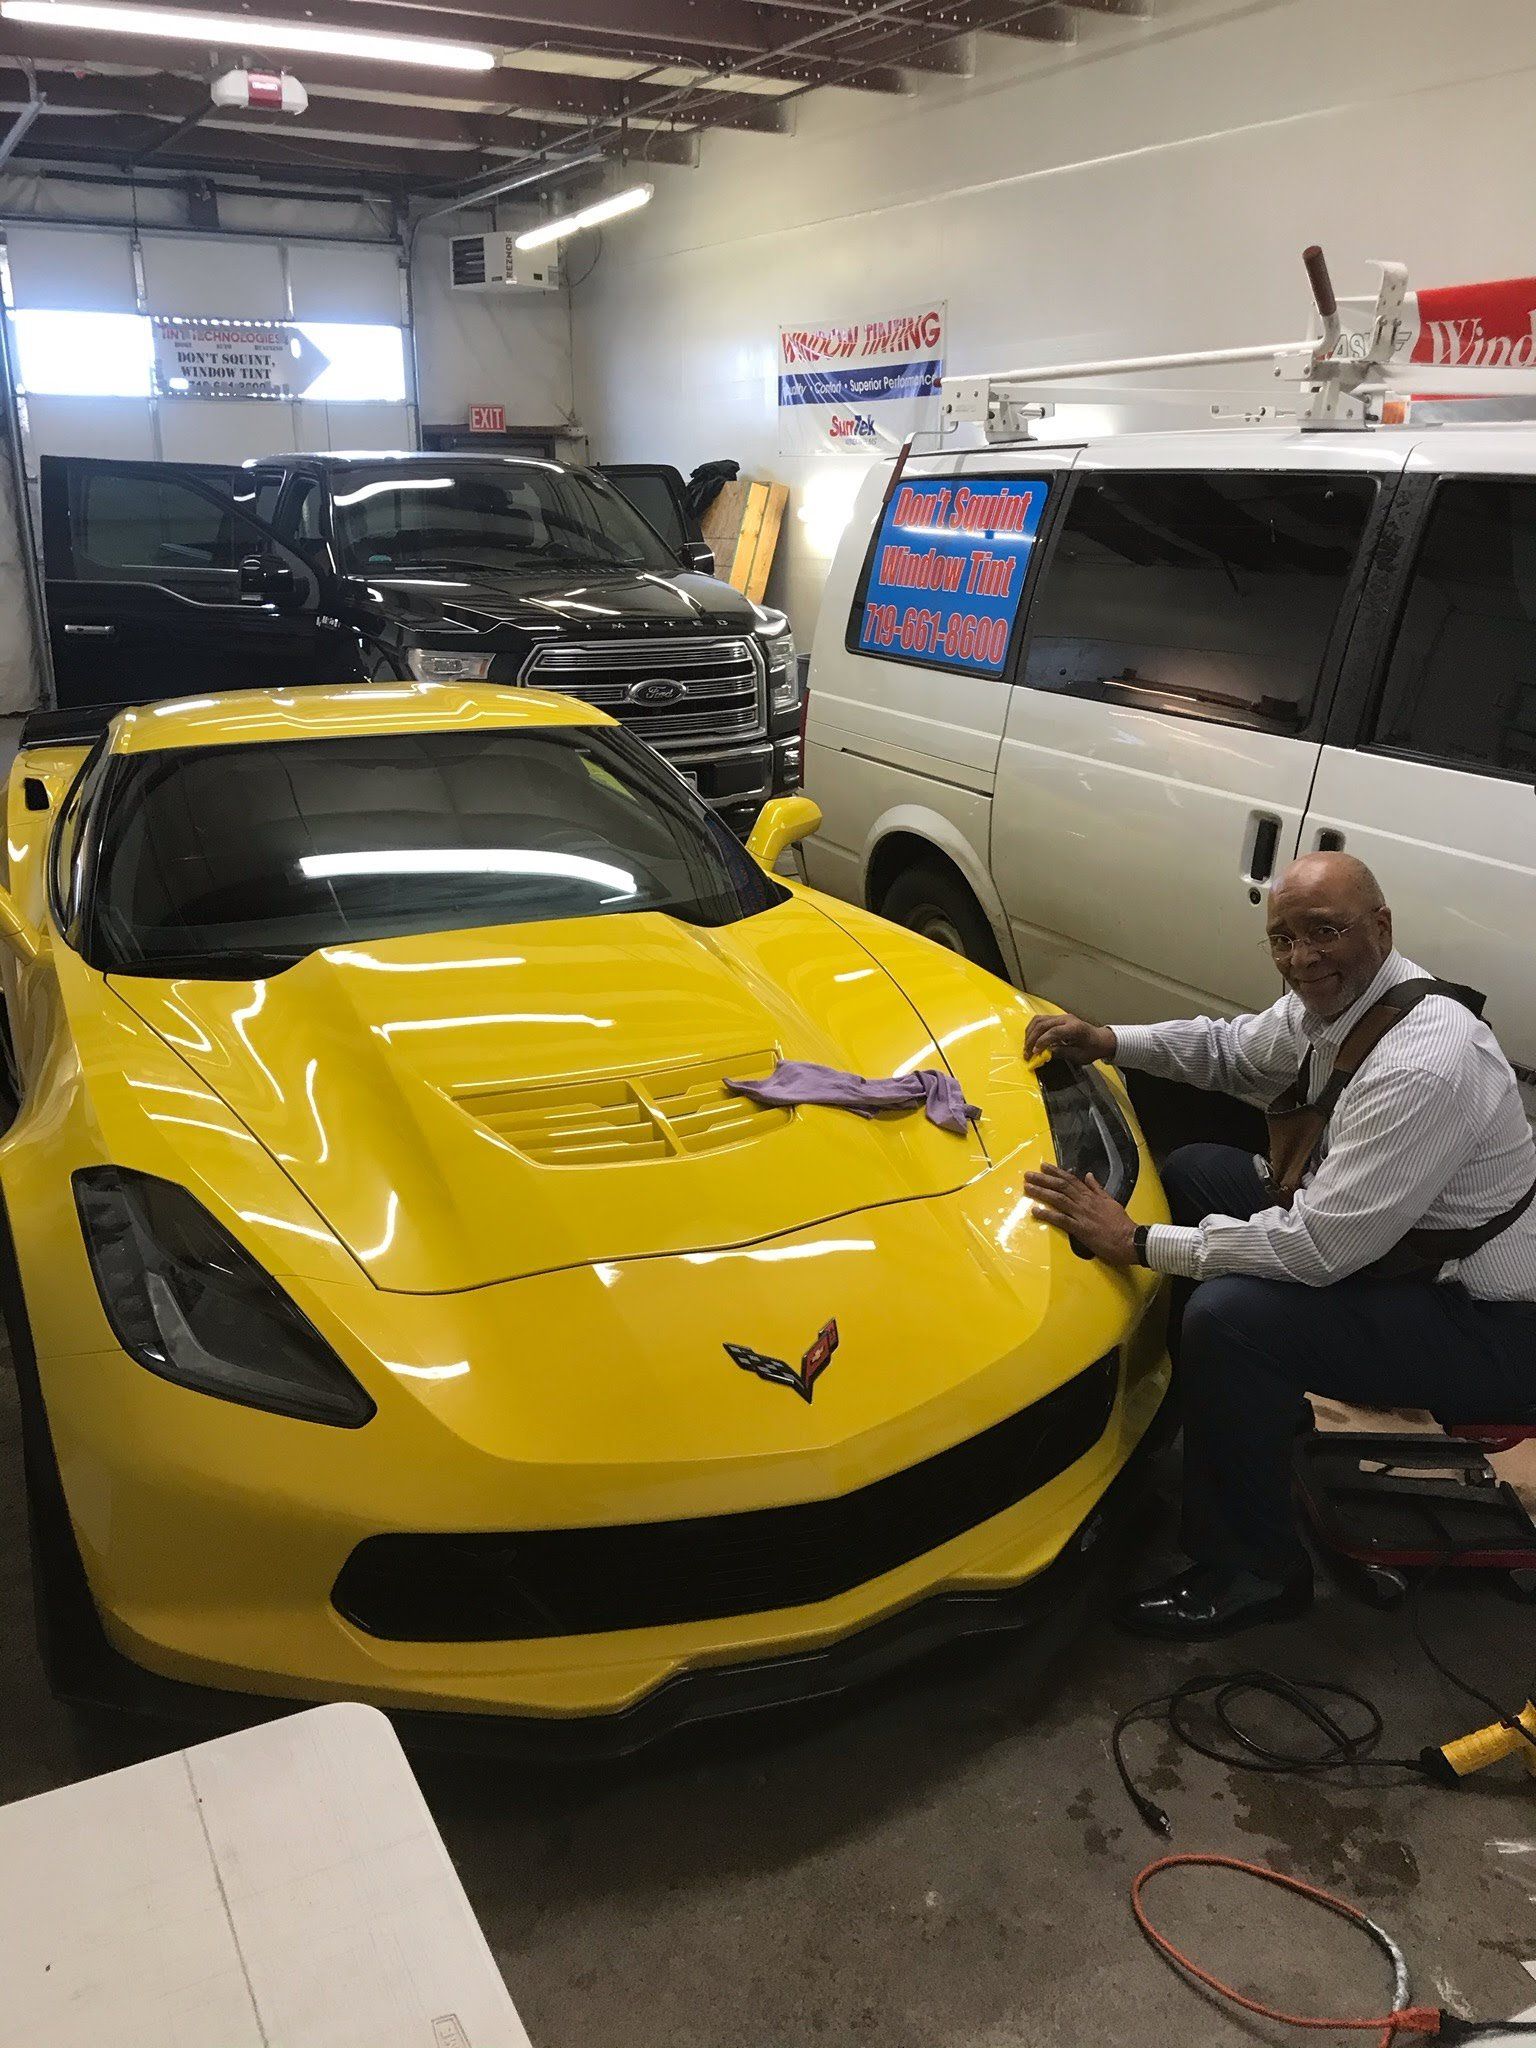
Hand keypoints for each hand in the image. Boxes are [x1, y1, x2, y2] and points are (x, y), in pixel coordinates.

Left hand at [1022, 1164, 1137, 1265]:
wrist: (1129, 1239)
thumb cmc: (1121, 1223)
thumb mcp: (1110, 1201)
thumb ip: (1098, 1188)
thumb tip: (1089, 1175)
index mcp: (1091, 1195)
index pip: (1071, 1180)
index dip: (1056, 1172)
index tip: (1043, 1166)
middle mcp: (1085, 1202)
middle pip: (1061, 1186)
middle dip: (1043, 1179)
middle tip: (1028, 1174)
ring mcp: (1082, 1214)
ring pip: (1058, 1199)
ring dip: (1041, 1192)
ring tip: (1027, 1187)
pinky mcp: (1080, 1229)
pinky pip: (1061, 1220)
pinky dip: (1048, 1215)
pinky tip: (1035, 1211)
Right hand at [1024, 1011, 1116, 1064]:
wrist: (1101, 1040)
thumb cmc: (1093, 1048)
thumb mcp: (1079, 1056)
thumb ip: (1062, 1053)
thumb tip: (1046, 1053)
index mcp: (1075, 1028)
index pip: (1053, 1032)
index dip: (1042, 1042)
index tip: (1035, 1053)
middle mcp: (1067, 1019)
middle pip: (1043, 1024)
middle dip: (1032, 1039)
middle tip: (1027, 1053)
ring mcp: (1061, 1017)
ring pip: (1039, 1020)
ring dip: (1030, 1033)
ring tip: (1027, 1046)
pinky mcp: (1057, 1018)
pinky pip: (1041, 1020)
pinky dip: (1033, 1029)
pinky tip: (1030, 1039)